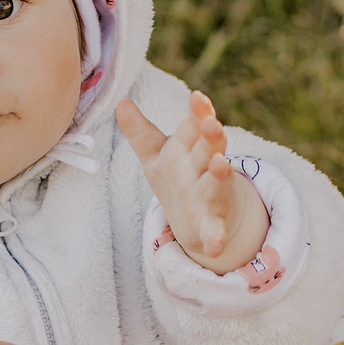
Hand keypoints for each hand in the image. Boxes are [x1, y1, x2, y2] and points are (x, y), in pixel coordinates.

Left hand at [116, 91, 266, 274]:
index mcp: (191, 148)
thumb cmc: (178, 177)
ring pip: (217, 182)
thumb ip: (140, 132)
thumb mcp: (156, 155)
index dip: (198, 111)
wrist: (196, 218)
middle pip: (210, 148)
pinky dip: (216, 239)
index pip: (196, 125)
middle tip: (211, 123)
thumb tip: (121, 103)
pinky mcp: (212, 225)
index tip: (196, 97)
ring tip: (222, 164)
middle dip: (212, 136)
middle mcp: (204, 168)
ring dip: (221, 174)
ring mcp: (211, 196)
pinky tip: (215, 248)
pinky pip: (216, 232)